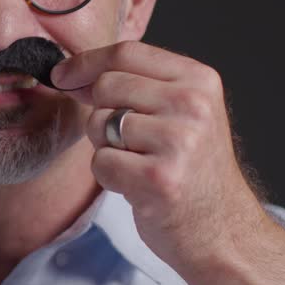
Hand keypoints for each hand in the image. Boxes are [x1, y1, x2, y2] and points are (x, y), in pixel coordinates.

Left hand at [51, 40, 265, 272]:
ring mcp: (177, 141)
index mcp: (200, 80)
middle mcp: (192, 105)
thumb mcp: (184, 114)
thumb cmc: (193, 172)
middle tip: (128, 142)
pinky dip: (109, 177)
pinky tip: (137, 186)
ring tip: (140, 164)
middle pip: (107, 85)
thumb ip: (139, 86)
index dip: (86, 62)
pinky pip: (100, 162)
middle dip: (102, 114)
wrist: (222, 231)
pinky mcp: (157, 178)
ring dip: (106, 148)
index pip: (128, 52)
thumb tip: (73, 72)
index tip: (62, 75)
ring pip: (99, 124)